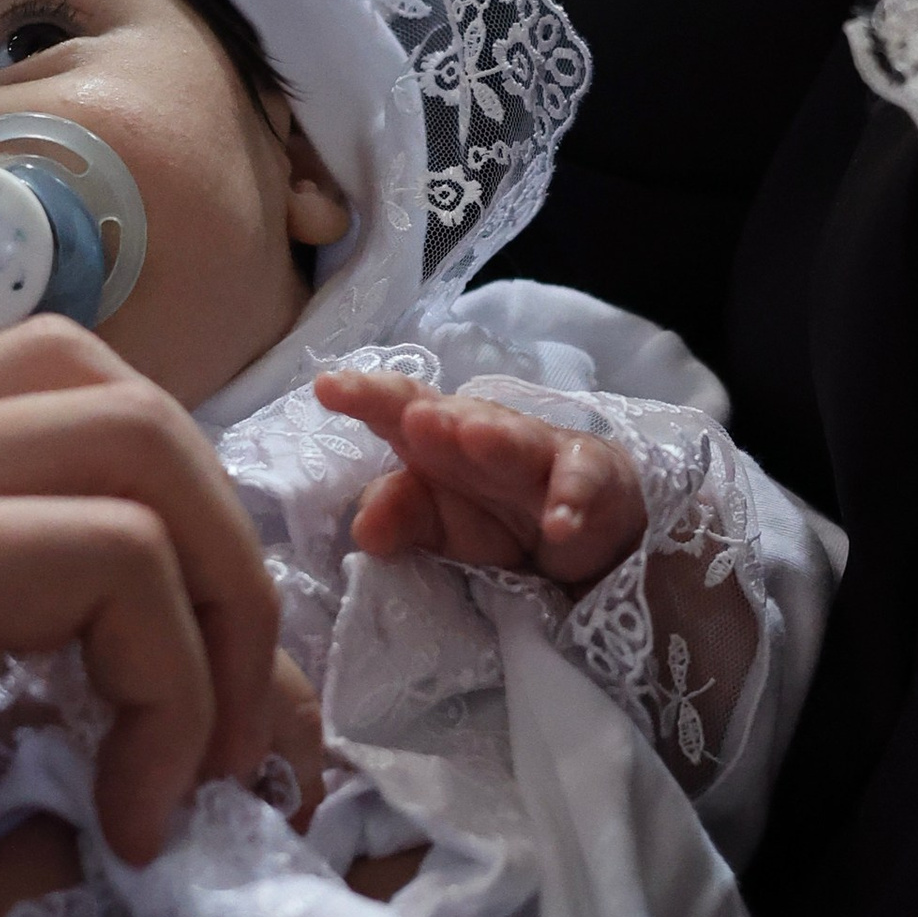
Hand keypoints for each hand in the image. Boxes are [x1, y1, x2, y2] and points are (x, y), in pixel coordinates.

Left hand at [0, 321, 281, 916]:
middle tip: (224, 731)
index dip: (181, 694)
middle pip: (120, 424)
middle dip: (220, 580)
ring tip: (184, 652)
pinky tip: (93, 614)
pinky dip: (90, 483)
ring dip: (170, 503)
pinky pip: (0, 405)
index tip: (149, 832)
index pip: (105, 551)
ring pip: (69, 373)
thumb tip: (137, 845)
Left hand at [315, 372, 645, 587]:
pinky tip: (559, 525)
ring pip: (519, 442)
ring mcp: (540, 452)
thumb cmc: (495, 512)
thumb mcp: (438, 524)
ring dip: (497, 439)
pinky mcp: (591, 477)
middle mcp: (485, 433)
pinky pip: (580, 487)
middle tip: (412, 418)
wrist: (580, 523)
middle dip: (436, 416)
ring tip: (475, 437)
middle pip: (458, 416)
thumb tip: (362, 529)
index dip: (365, 396)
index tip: (326, 388)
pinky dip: (572, 503)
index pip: (397, 407)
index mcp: (437, 439)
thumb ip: (399, 519)